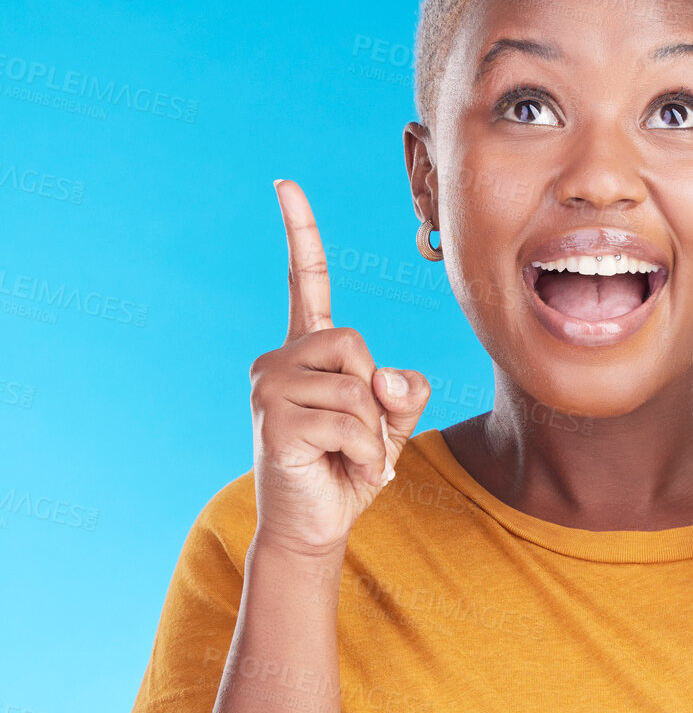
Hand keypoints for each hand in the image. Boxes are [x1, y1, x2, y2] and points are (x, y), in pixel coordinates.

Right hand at [250, 181, 430, 556]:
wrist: (313, 528)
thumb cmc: (347, 471)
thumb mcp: (390, 425)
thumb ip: (403, 391)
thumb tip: (384, 374)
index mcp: (306, 353)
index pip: (305, 284)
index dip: (301, 235)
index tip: (285, 185)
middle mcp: (280, 360)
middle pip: (353, 342)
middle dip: (375, 396)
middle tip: (363, 438)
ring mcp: (269, 387)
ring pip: (355, 386)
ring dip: (373, 434)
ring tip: (353, 459)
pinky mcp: (273, 419)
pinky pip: (348, 420)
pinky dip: (365, 453)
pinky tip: (348, 470)